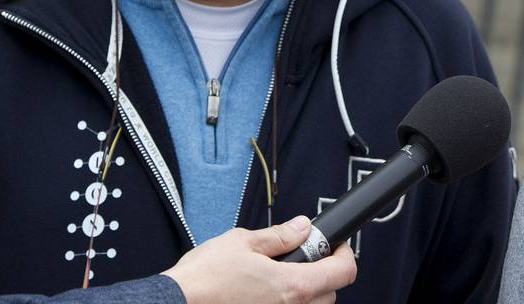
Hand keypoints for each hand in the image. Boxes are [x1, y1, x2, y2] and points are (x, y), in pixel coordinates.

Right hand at [161, 215, 356, 303]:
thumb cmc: (204, 279)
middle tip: (306, 258)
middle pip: (329, 295)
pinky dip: (284, 303)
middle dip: (323, 274)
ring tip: (280, 278)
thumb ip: (279, 235)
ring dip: (305, 293)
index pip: (342, 272)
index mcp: (292, 285)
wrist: (178, 303)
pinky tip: (264, 294)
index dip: (344, 254)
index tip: (337, 246)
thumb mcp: (242, 242)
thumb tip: (302, 227)